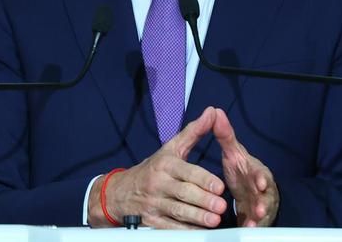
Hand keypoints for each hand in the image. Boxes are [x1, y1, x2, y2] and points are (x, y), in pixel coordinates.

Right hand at [89, 106, 227, 228]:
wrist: (120, 191)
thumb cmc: (153, 167)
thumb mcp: (171, 147)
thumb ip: (194, 132)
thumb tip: (213, 112)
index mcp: (165, 164)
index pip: (186, 172)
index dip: (203, 179)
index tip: (219, 186)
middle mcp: (159, 183)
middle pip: (183, 193)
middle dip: (203, 200)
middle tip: (221, 206)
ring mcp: (154, 203)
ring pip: (177, 211)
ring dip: (196, 217)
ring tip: (214, 221)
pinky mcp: (152, 220)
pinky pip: (170, 227)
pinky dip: (185, 230)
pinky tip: (200, 232)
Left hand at [213, 108, 277, 226]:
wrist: (252, 192)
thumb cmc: (242, 172)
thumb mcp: (234, 154)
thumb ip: (225, 136)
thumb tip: (215, 111)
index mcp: (256, 172)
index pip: (261, 174)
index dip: (261, 178)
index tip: (260, 183)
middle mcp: (261, 189)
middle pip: (265, 195)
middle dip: (262, 201)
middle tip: (258, 208)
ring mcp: (260, 204)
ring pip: (262, 210)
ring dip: (259, 216)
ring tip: (254, 220)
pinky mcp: (255, 219)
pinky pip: (255, 223)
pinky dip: (253, 226)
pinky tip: (249, 228)